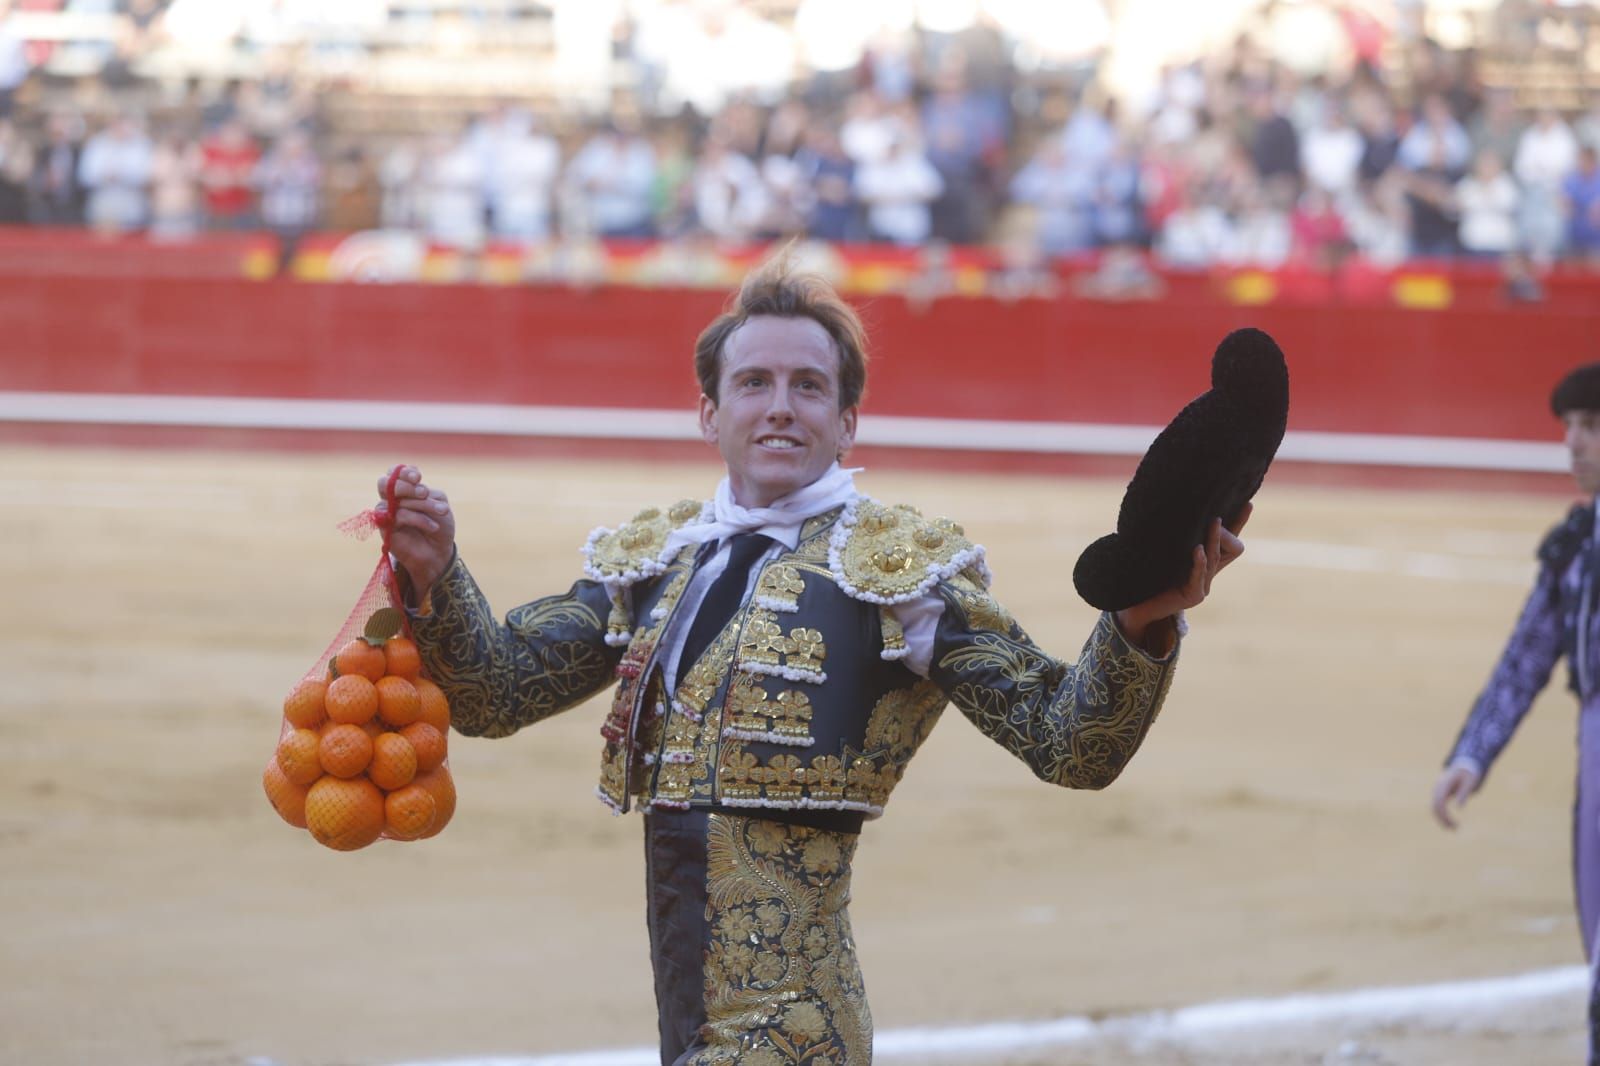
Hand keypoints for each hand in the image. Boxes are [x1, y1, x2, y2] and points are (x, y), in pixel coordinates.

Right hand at [374, 465, 455, 595]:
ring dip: (422, 504)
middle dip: (407, 486)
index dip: (403, 471)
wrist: (439, 551)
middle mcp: (392, 498)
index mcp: (405, 488)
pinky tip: (433, 527)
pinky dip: (418, 519)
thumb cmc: (440, 525)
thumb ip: (426, 493)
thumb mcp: (439, 503)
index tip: (418, 477)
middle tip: (424, 493)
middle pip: (386, 483)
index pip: (394, 472)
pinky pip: (397, 516)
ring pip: (396, 500)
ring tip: (442, 511)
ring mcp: (386, 513)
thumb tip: (412, 488)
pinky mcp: (385, 528)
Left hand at [1115, 503, 1250, 646]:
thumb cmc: (1150, 573)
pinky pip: (1198, 576)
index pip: (1232, 541)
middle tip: (1216, 517)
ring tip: (1214, 522)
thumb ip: (1179, 535)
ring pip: (1214, 559)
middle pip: (1230, 549)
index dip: (1240, 523)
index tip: (1248, 503)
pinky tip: (1198, 550)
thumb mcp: (1168, 549)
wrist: (1137, 603)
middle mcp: (1209, 574)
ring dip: (1213, 540)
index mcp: (1207, 563)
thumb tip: (1181, 502)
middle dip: (1225, 533)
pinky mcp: (1193, 597)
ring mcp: (1203, 587)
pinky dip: (1199, 562)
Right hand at [1431, 764, 1480, 829]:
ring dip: (1441, 818)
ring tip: (1453, 828)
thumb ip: (1464, 793)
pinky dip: (1442, 814)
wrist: (1465, 764)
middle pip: (1435, 806)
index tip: (1455, 824)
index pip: (1439, 801)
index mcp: (1444, 784)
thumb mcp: (1470, 782)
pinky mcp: (1440, 793)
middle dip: (1442, 819)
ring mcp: (1437, 790)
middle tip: (1455, 829)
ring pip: (1434, 807)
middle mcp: (1438, 787)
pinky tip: (1450, 822)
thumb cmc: (1469, 774)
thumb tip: (1459, 807)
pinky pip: (1437, 805)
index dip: (1444, 814)